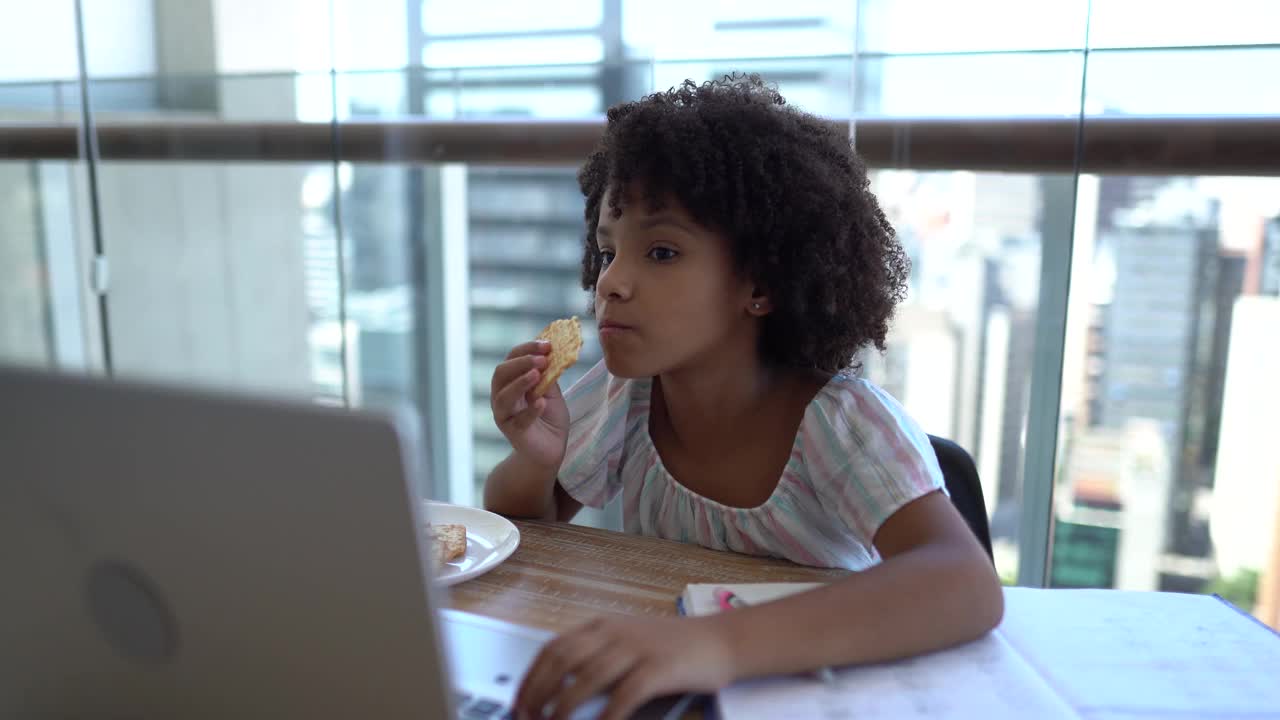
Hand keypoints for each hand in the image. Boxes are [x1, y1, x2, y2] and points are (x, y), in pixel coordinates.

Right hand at [490, 340, 569, 470]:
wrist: (551, 449)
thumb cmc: (548, 417)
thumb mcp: (551, 391)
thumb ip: (548, 375)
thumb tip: (552, 352)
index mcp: (510, 382)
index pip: (512, 359)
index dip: (527, 349)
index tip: (548, 345)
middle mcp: (502, 396)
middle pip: (501, 374)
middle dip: (521, 362)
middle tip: (542, 358)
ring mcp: (505, 415)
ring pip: (503, 396)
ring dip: (520, 382)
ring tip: (537, 374)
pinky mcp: (513, 433)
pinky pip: (519, 420)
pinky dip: (530, 410)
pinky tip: (542, 402)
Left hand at [515, 615, 735, 719]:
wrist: (720, 640)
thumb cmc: (673, 648)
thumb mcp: (628, 643)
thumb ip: (597, 658)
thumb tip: (558, 692)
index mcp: (603, 626)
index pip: (554, 648)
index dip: (530, 677)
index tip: (518, 702)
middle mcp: (615, 632)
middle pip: (563, 660)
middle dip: (538, 692)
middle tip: (527, 717)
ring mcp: (638, 648)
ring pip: (587, 677)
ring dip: (564, 706)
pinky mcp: (659, 667)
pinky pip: (624, 694)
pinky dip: (606, 715)